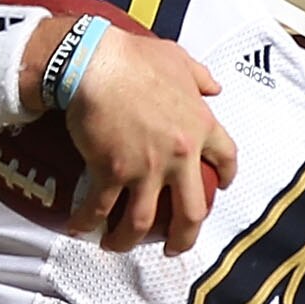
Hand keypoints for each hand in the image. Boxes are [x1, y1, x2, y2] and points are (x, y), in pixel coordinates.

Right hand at [61, 29, 237, 255]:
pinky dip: (87, 223)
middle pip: (191, 211)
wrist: (94, 62)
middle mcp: (179, 154)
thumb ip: (198, 75)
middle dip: (184, 237)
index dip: (227, 175)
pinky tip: (78, 228)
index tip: (222, 187)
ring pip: (143, 222)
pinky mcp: (111, 172)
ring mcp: (145, 168)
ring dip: (129, 240)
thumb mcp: (177, 58)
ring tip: (117, 245)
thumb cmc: (134, 56)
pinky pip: (100, 209)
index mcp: (200, 125)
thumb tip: (213, 86)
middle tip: (174, 247)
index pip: (226, 158)